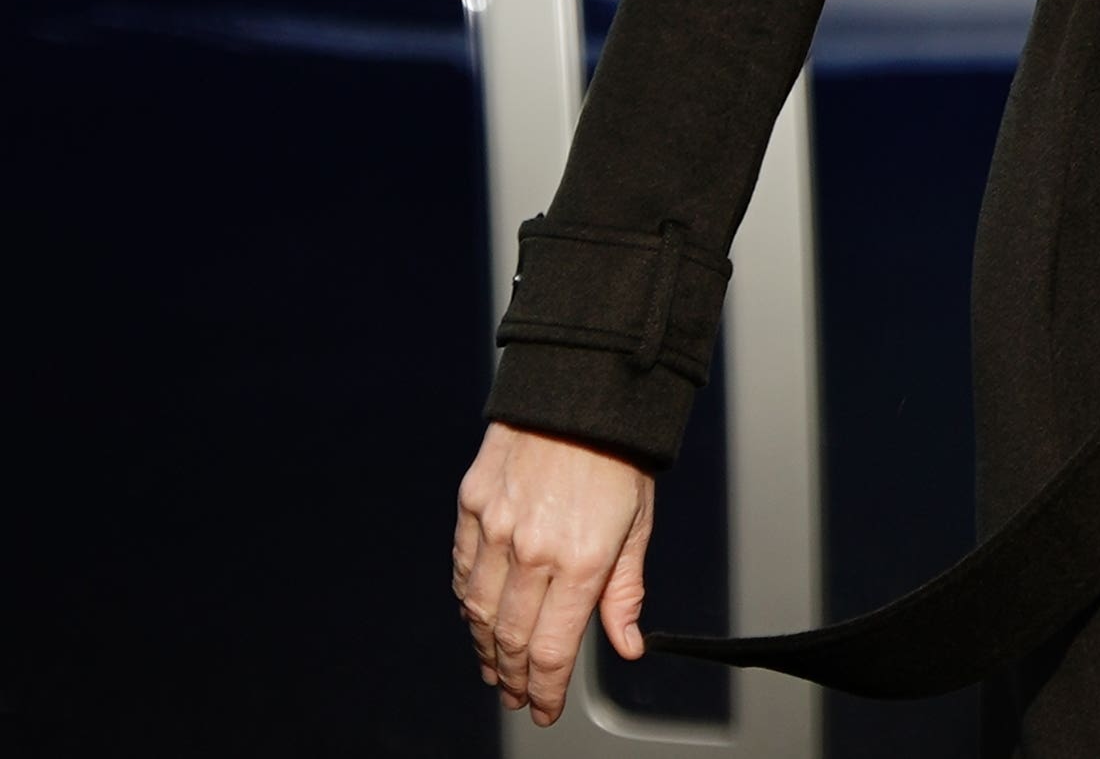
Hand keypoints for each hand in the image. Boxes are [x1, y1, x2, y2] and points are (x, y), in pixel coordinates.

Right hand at [453, 420, 654, 724]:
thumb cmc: (618, 456)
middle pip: (511, 639)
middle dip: (514, 677)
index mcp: (581, 560)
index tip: (544, 709)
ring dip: (485, 648)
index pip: (553, 650)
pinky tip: (476, 616)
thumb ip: (625, 591)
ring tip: (496, 668)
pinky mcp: (471, 507)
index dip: (546, 690)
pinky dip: (466, 601)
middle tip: (518, 696)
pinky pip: (461, 570)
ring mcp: (495, 529)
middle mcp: (533, 551)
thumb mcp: (638, 524)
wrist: (580, 391)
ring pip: (478, 611)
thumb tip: (627, 645)